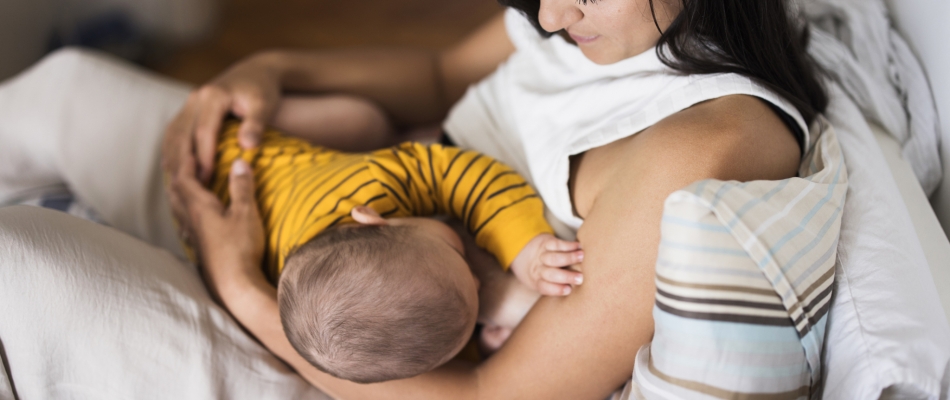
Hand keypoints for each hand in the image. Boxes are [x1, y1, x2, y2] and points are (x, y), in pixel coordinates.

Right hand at [162, 52, 281, 183]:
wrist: (256, 72)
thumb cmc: (263, 90)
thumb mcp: (265, 105)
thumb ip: (256, 124)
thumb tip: (246, 146)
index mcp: (213, 95)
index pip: (203, 131)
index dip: (203, 157)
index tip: (206, 179)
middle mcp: (195, 98)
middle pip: (181, 134)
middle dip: (183, 163)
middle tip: (188, 189)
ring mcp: (189, 104)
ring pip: (173, 135)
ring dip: (173, 160)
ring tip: (178, 185)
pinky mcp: (188, 111)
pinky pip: (174, 134)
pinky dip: (172, 153)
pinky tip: (174, 171)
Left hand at [171, 158, 266, 298]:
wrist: (236, 287)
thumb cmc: (240, 248)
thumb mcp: (246, 213)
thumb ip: (242, 186)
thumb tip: (240, 161)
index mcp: (199, 208)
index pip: (184, 179)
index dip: (187, 162)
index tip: (191, 150)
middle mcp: (190, 221)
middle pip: (175, 193)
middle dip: (177, 175)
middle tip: (183, 164)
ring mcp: (194, 237)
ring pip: (178, 210)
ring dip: (179, 194)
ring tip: (184, 186)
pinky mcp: (200, 249)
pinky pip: (186, 225)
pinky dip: (186, 213)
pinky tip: (192, 219)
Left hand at [509, 234, 583, 295]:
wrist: (524, 251)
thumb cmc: (539, 272)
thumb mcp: (539, 282)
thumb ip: (554, 286)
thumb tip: (576, 291)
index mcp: (536, 281)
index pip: (544, 287)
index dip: (556, 289)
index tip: (569, 290)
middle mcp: (537, 269)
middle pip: (550, 274)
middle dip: (566, 276)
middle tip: (580, 278)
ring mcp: (541, 255)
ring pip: (553, 258)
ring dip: (569, 257)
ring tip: (581, 257)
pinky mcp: (545, 243)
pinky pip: (556, 244)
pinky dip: (568, 245)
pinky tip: (578, 246)